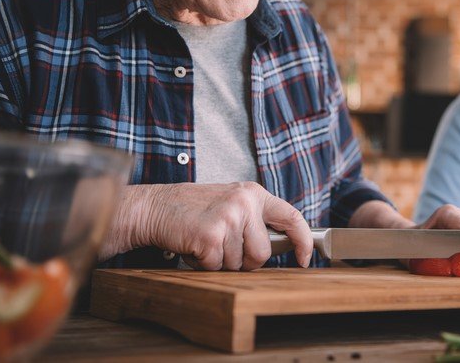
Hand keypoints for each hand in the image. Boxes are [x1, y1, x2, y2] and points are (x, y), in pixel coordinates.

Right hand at [101, 182, 312, 269]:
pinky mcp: (211, 235)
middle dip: (245, 261)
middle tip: (224, 247)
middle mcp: (244, 202)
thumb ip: (255, 219)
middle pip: (263, 253)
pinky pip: (217, 266)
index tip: (305, 258)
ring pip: (240, 263)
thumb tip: (283, 245)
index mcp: (253, 193)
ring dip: (221, 262)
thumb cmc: (193, 209)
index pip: (292, 217)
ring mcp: (228, 217)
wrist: (155, 207)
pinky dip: (204, 264)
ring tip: (206, 242)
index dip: (303, 242)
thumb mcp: (231, 203)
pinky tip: (195, 247)